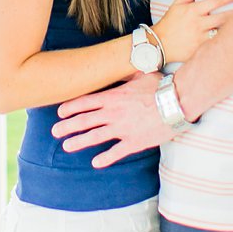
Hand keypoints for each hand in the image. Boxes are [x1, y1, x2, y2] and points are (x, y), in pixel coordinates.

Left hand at [51, 73, 174, 168]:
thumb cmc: (161, 87)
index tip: (60, 113)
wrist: (178, 102)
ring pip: (95, 136)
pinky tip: (95, 163)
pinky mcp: (136, 142)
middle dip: (67, 126)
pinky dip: (106, 158)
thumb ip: (124, 75)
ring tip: (66, 147)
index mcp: (113, 97)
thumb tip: (116, 68)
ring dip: (79, 142)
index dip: (70, 108)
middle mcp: (114, 113)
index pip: (85, 102)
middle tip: (54, 131)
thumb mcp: (139, 74)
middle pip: (84, 120)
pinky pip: (117, 152)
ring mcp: (123, 129)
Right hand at [152, 0, 232, 65]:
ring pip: (225, 32)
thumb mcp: (178, 3)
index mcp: (194, 10)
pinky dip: (231, 43)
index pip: (216, 1)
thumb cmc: (170, 22)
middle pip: (225, 17)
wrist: (159, 44)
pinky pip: (220, 46)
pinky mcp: (203, 51)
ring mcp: (202, 38)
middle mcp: (199, 24)